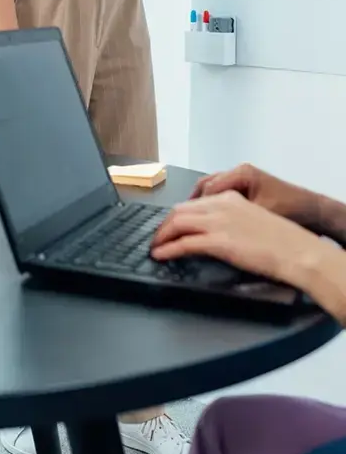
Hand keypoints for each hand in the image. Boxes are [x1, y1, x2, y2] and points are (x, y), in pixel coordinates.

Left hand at [151, 190, 327, 288]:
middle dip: (164, 225)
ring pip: (177, 223)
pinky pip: (184, 243)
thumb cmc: (281, 241)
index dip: (176, 216)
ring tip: (155, 247)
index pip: (193, 203)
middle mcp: (220, 206)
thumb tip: (214, 232)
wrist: (298, 251)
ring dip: (162, 236)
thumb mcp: (251, 220)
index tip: (169, 226)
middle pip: (179, 210)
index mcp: (229, 198)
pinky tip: (161, 254)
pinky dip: (168, 249)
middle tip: (158, 237)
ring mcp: (218, 222)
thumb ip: (230, 220)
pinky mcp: (219, 241)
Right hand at [191, 162, 324, 230]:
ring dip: (200, 203)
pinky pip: (221, 190)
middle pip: (206, 185)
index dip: (197, 206)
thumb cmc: (289, 211)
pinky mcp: (246, 185)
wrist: (313, 210)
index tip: (188, 223)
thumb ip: (232, 217)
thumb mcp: (260, 214)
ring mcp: (242, 177)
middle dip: (192, 204)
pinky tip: (208, 216)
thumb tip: (206, 226)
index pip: (209, 188)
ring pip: (211, 187)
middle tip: (180, 222)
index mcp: (241, 174)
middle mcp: (238, 171)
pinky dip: (211, 201)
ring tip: (190, 219)